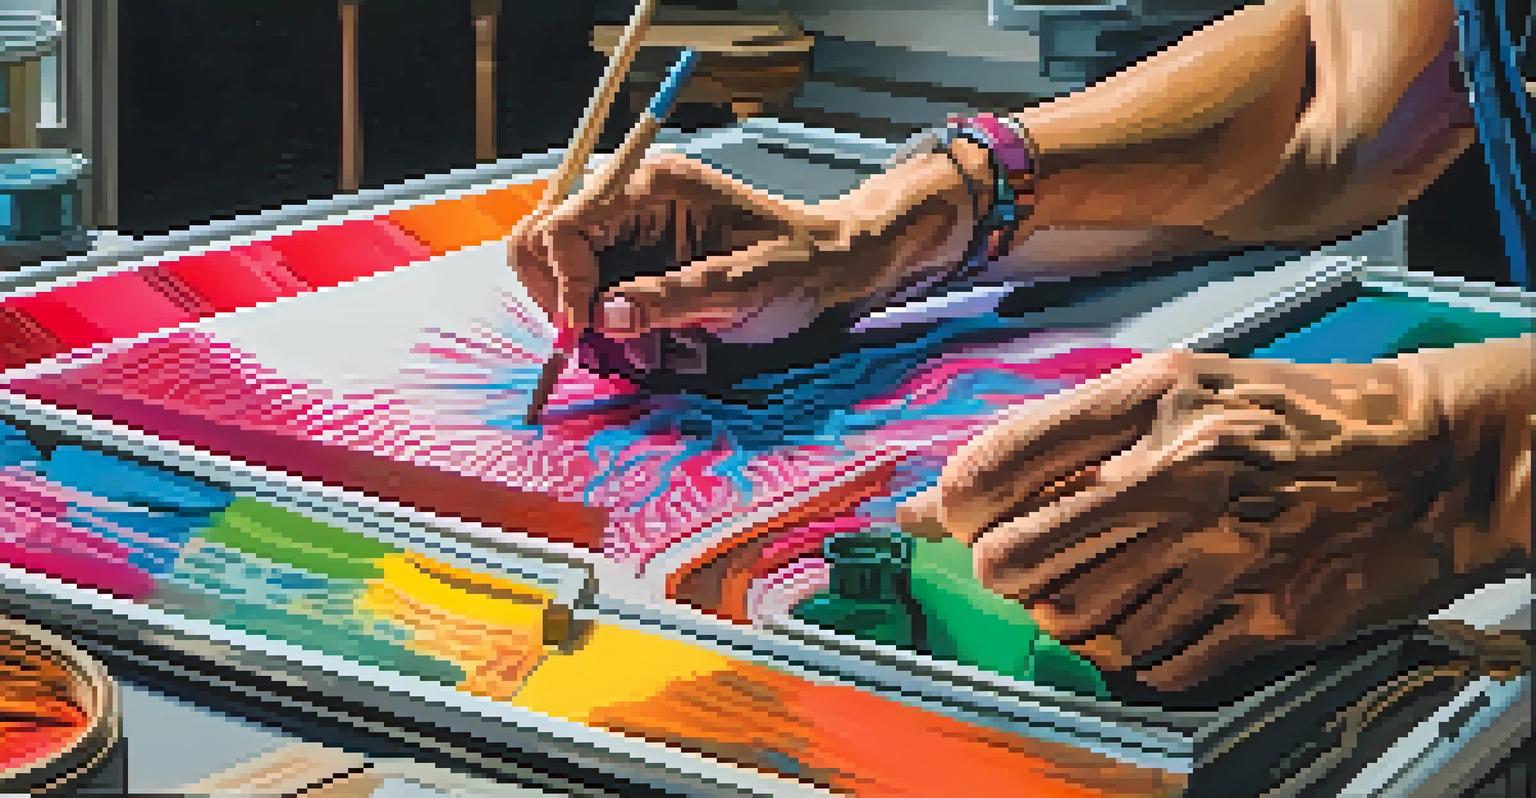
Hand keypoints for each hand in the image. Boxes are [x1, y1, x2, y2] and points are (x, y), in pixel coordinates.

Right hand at [508, 149, 977, 340]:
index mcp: (652, 188)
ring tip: (636, 350)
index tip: (582, 334)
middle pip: (541, 241)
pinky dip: (605, 327)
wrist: (836, 266)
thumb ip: (672, 299)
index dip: (564, 284)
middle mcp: (630, 201)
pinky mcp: (637, 262)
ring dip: (581, 318)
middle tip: (592, 345)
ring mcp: (630, 232)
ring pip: (558, 272)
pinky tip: (651, 345)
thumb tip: (604, 317)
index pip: (565, 226)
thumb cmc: (799, 268)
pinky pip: (590, 294)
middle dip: (557, 298)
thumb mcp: (742, 289)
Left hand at [906, 349, 1491, 691]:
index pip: (993, 468)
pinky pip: (1148, 661)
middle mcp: (1176, 475)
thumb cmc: (1283, 412)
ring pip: (1072, 620)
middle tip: (1026, 559)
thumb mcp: (1175, 385)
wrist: (1427, 456)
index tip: (964, 516)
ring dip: (1067, 610)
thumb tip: (936, 501)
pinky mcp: (1265, 616)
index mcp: (1147, 399)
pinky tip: (1159, 612)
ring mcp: (1221, 553)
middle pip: (1012, 561)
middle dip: (1000, 570)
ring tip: (1106, 578)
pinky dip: (1135, 648)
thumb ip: (1057, 436)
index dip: (955, 506)